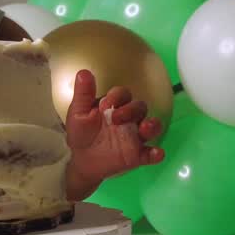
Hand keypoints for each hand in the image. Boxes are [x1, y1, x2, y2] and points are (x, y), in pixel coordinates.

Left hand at [63, 70, 163, 200]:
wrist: (81, 161)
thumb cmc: (81, 134)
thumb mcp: (77, 114)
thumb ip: (83, 94)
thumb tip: (84, 72)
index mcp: (114, 106)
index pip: (123, 94)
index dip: (118, 96)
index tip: (106, 104)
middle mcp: (128, 119)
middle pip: (140, 107)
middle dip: (132, 110)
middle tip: (116, 119)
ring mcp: (135, 136)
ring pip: (152, 126)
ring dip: (152, 125)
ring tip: (145, 129)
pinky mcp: (137, 155)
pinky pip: (151, 153)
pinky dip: (156, 153)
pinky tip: (156, 154)